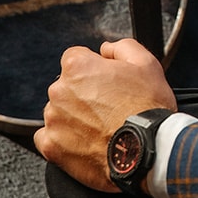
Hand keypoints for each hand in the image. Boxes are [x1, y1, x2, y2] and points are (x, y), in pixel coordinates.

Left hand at [34, 39, 175, 191]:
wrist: (148, 150)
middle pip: (65, 86)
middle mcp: (60, 91)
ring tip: (102, 127)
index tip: (106, 82)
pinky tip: (87, 141)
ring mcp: (54, 120)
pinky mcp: (52, 147)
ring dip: (74, 116)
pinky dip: (64, 140)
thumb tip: (106, 49)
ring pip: (58, 112)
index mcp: (78, 67)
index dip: (94, 69)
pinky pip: (48, 138)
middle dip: (83, 93)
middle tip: (109, 106)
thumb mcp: (146, 64)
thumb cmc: (147, 109)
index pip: (75, 58)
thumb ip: (121, 47)